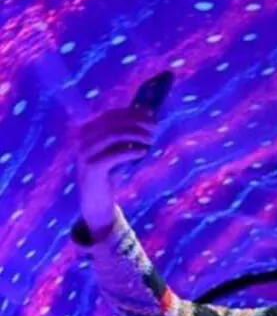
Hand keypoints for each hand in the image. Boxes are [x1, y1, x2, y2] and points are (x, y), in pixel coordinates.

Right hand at [71, 105, 157, 235]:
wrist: (96, 202)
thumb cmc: (109, 175)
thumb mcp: (116, 153)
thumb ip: (125, 138)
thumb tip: (148, 121)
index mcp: (86, 131)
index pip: (110, 114)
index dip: (132, 112)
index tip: (151, 114)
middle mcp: (81, 138)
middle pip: (112, 123)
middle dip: (136, 122)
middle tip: (155, 127)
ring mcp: (84, 153)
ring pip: (113, 135)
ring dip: (136, 135)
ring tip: (151, 139)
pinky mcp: (92, 167)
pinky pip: (115, 155)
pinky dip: (131, 151)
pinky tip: (143, 152)